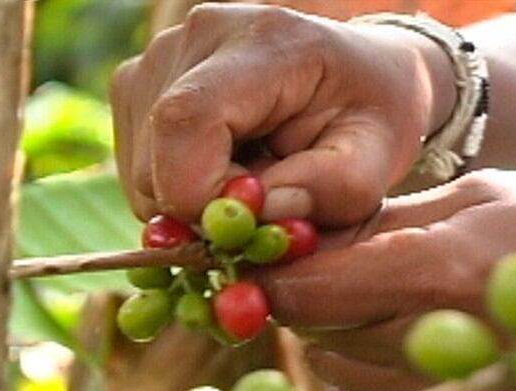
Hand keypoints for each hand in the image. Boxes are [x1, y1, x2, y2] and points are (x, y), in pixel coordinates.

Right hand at [110, 3, 453, 225]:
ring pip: (140, 171)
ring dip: (192, 202)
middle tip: (264, 209)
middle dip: (203, 210)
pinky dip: (179, 189)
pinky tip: (228, 168)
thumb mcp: (378, 158)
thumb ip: (332, 189)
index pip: (185, 121)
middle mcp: (196, 36)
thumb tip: (257, 215)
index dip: (200, 196)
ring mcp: (158, 56)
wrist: (358, 72)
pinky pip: (137, 167)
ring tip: (253, 179)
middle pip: (154, 158)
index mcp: (263, 42)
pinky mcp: (139, 84)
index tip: (249, 229)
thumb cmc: (371, 113)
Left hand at [253, 169, 515, 390]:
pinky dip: (358, 367)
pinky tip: (393, 332)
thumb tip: (314, 232)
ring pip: (331, 373)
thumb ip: (389, 220)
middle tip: (321, 263)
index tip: (266, 252)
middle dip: (302, 298)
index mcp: (438, 272)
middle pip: (312, 333)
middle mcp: (432, 342)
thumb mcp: (481, 195)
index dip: (273, 273)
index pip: (308, 291)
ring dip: (327, 334)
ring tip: (363, 296)